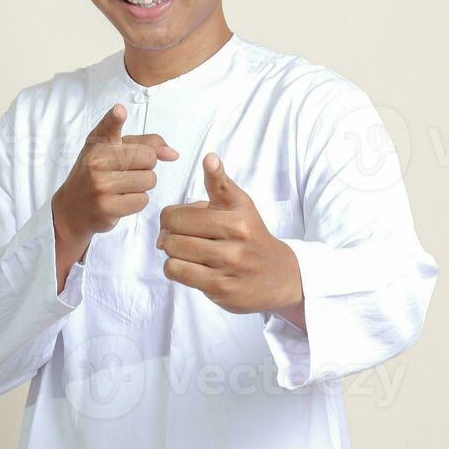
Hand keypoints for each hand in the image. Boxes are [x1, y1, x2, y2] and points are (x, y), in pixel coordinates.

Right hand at [51, 103, 177, 264]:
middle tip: (125, 173)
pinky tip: (120, 200)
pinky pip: (142, 201)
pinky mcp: (106, 207)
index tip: (119, 111)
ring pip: (149, 180)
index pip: (109, 126)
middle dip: (145, 167)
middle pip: (149, 158)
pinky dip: (136, 202)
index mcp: (98, 143)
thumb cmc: (98, 174)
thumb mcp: (114, 151)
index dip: (115, 117)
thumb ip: (145, 144)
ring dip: (141, 186)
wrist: (72, 208)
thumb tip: (173, 154)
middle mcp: (96, 161)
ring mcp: (100, 185)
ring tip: (122, 187)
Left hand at [156, 153, 304, 319]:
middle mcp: (235, 240)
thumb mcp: (241, 205)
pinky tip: (190, 267)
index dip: (170, 217)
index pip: (179, 214)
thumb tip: (209, 158)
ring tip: (186, 252)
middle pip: (173, 233)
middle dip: (169, 235)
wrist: (279, 276)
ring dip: (172, 253)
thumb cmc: (252, 236)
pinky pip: (178, 274)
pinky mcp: (221, 289)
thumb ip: (221, 182)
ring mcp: (228, 266)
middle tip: (180, 238)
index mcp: (237, 216)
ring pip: (173, 254)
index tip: (179, 222)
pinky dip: (176, 269)